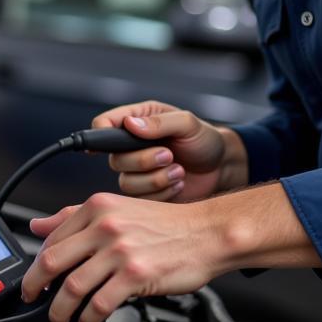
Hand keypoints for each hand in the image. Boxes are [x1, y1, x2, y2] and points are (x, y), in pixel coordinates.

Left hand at [21, 183, 320, 321]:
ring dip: (60, 310)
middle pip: (52, 261)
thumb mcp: (118, 210)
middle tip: (32, 301)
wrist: (209, 233)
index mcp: (97, 208)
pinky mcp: (135, 275)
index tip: (33, 279)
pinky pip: (100, 304)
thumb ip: (76, 217)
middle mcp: (105, 226)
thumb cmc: (168, 225)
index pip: (52, 237)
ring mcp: (119, 250)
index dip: (36, 264)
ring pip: (72, 287)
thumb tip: (38, 224)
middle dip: (35, 288)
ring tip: (60, 321)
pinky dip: (89, 319)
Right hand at [92, 100, 239, 202]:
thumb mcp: (187, 123)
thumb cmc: (204, 140)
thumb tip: (131, 124)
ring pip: (126, 183)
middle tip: (169, 155)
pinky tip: (178, 182)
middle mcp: (131, 146)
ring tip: (179, 170)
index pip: (103, 125)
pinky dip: (162, 194)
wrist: (221, 168)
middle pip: (113, 160)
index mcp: (137, 121)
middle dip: (144, 161)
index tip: (112, 141)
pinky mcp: (145, 193)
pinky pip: (140, 201)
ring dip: (156, 179)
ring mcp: (137, 171)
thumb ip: (159, 123)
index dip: (100, 133)